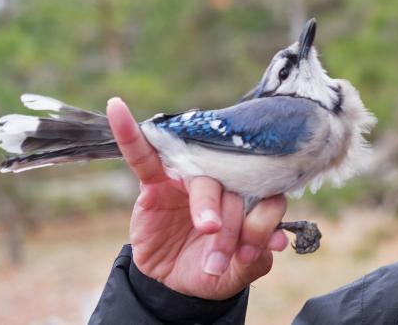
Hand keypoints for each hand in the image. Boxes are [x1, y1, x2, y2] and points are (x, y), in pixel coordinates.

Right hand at [106, 97, 289, 299]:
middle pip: (236, 189)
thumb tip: (279, 239)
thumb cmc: (212, 270)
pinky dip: (131, 134)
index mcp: (249, 200)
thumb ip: (257, 255)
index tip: (249, 254)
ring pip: (203, 182)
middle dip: (233, 224)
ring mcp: (189, 180)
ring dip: (207, 206)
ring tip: (208, 230)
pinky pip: (142, 155)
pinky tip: (118, 110)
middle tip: (225, 257)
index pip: (267, 198)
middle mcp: (224, 184)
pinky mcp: (155, 184)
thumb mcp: (238, 272)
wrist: (174, 287)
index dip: (263, 223)